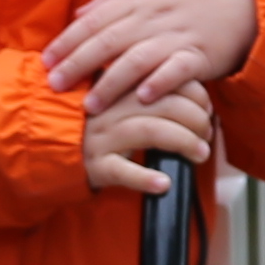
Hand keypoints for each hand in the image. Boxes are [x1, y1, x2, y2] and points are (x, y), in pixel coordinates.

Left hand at [41, 0, 260, 112]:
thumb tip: (78, 14)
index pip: (94, 20)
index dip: (68, 41)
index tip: (46, 62)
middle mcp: (153, 16)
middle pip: (108, 40)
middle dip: (77, 64)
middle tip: (55, 85)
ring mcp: (177, 35)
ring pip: (137, 58)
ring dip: (111, 82)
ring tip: (91, 105)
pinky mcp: (200, 54)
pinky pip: (178, 69)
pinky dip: (160, 83)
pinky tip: (144, 98)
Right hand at [81, 83, 213, 198]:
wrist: (56, 149)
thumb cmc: (104, 127)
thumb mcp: (124, 102)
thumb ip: (155, 95)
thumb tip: (203, 103)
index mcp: (120, 86)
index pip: (166, 80)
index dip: (196, 95)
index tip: (207, 109)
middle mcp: (109, 106)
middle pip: (164, 104)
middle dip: (196, 120)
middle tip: (207, 136)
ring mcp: (101, 136)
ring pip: (150, 131)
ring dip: (183, 142)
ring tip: (200, 154)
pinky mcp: (95, 165)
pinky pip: (122, 171)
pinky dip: (146, 178)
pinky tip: (164, 184)